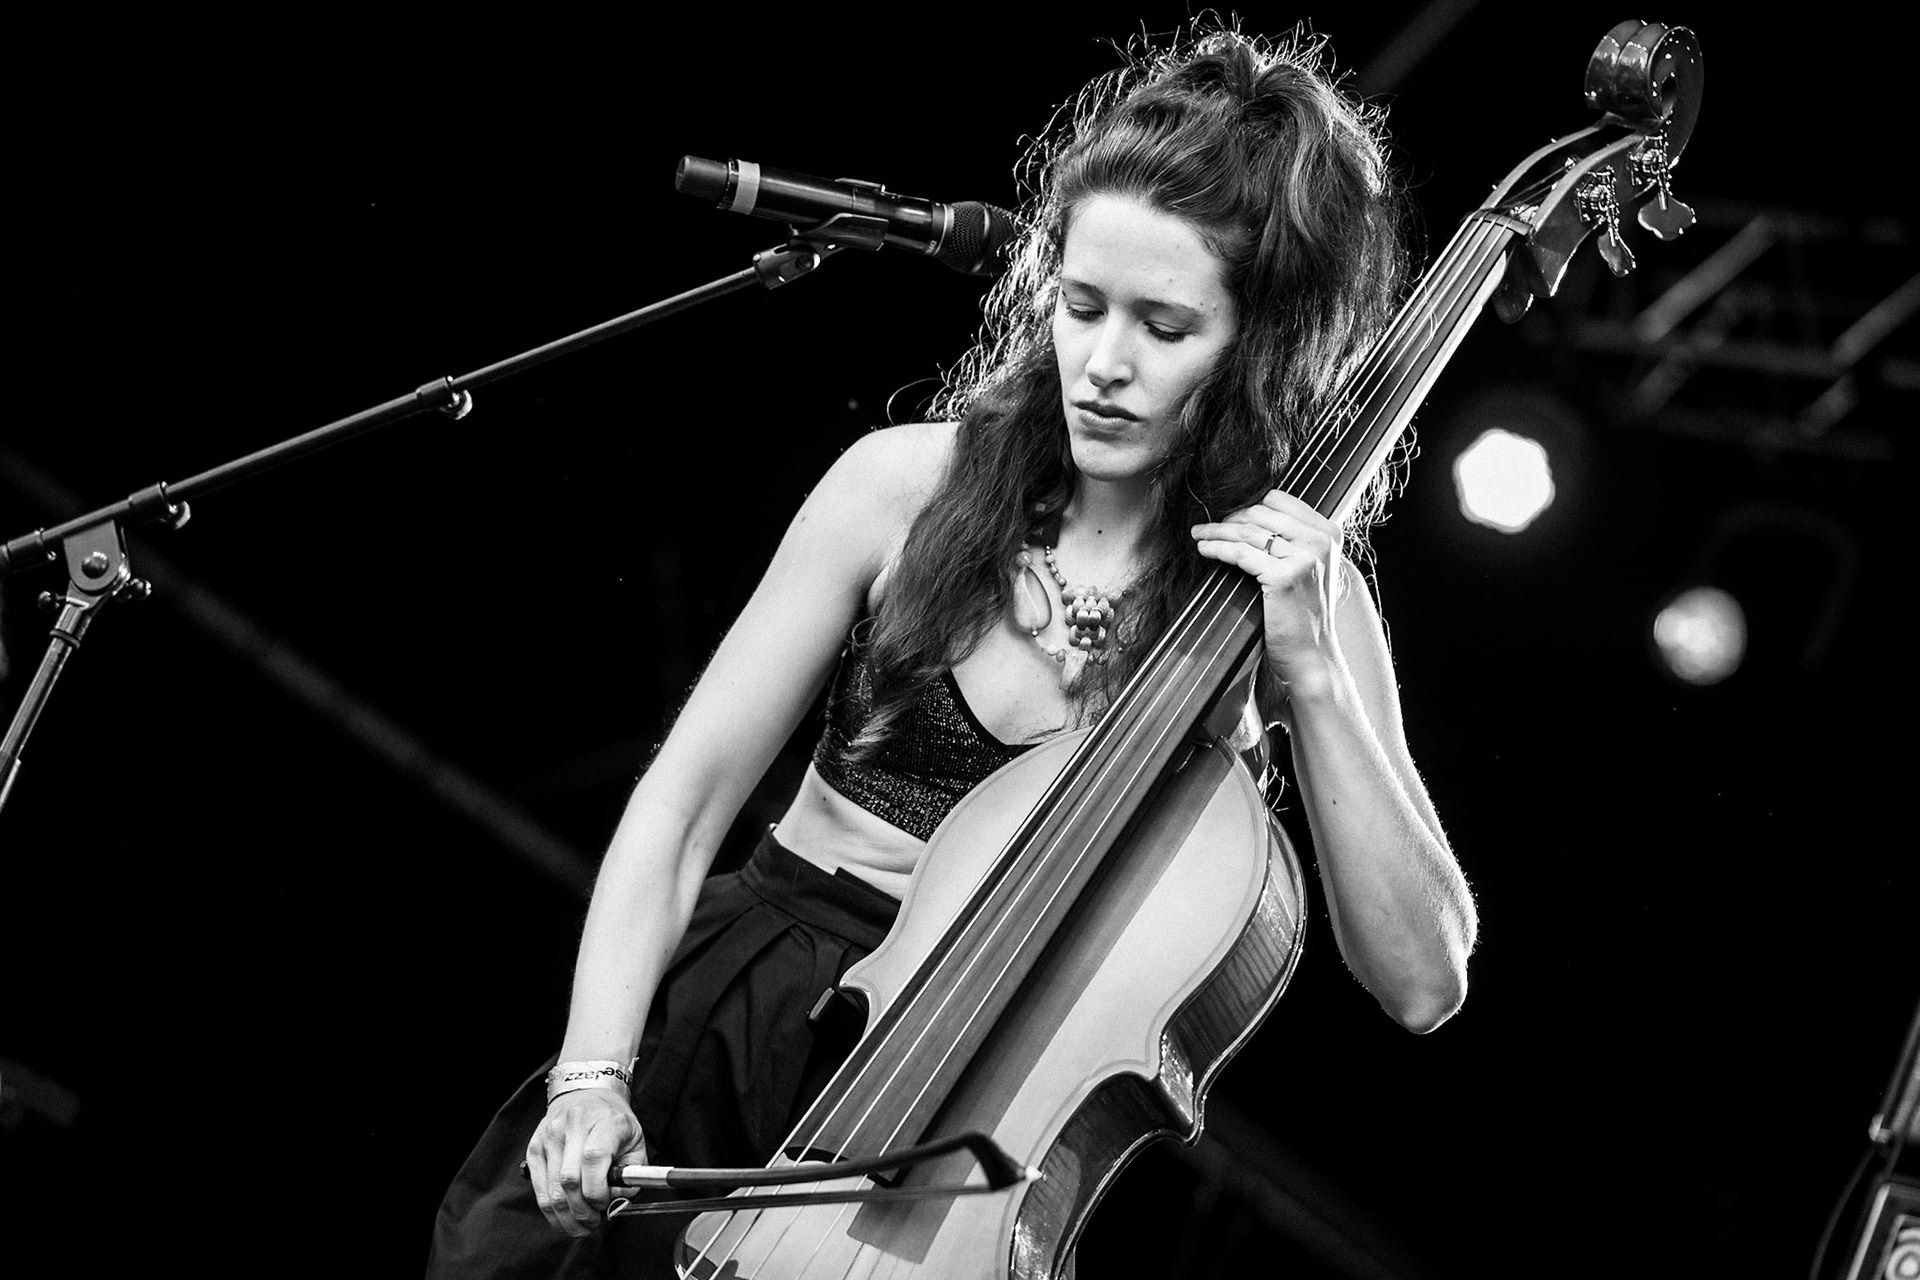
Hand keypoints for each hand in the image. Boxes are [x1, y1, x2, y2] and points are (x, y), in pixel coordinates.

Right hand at [525, 1087, 645, 1237]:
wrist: (586, 1094)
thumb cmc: (613, 1122)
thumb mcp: (635, 1141)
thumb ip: (632, 1174)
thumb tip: (617, 1202)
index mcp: (604, 1121)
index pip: (593, 1159)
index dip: (598, 1191)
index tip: (605, 1203)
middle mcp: (573, 1125)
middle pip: (569, 1180)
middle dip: (582, 1211)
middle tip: (593, 1224)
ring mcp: (549, 1136)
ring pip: (552, 1190)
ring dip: (566, 1217)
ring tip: (581, 1226)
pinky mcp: (534, 1148)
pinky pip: (539, 1189)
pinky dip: (552, 1211)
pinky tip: (564, 1217)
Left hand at [1191, 488, 1343, 685]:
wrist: (1312, 653)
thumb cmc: (1303, 613)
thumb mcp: (1308, 567)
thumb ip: (1291, 540)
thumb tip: (1249, 516)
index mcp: (1328, 532)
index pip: (1280, 500)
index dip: (1250, 505)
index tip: (1230, 516)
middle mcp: (1320, 540)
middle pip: (1260, 513)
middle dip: (1229, 518)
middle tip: (1208, 527)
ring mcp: (1304, 557)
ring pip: (1247, 531)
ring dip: (1216, 531)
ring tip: (1199, 535)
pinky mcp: (1284, 576)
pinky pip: (1240, 553)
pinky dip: (1218, 548)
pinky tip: (1205, 549)